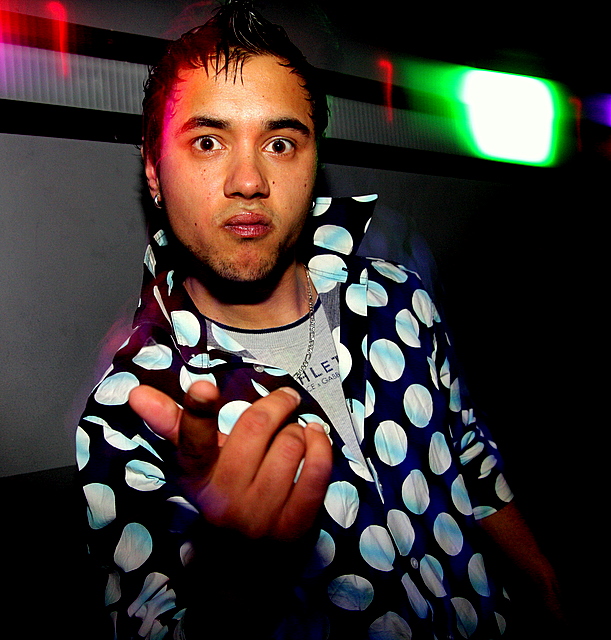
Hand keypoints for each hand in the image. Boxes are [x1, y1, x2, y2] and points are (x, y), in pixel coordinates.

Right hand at [129, 381, 332, 540]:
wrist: (243, 562)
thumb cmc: (223, 492)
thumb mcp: (198, 462)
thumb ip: (175, 424)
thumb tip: (136, 391)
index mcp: (197, 477)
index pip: (193, 443)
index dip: (198, 413)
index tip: (205, 387)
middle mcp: (224, 499)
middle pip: (256, 429)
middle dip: (277, 405)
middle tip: (286, 399)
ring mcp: (260, 517)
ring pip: (290, 445)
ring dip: (300, 428)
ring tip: (298, 430)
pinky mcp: (294, 527)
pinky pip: (316, 472)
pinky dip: (322, 446)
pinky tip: (317, 438)